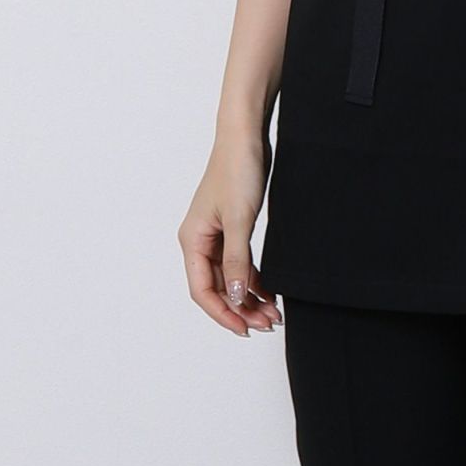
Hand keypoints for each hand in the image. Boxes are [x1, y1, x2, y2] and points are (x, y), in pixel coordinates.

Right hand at [177, 131, 282, 336]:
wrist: (246, 138)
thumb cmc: (237, 170)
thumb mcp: (240, 219)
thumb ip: (238, 260)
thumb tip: (237, 297)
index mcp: (193, 240)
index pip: (203, 290)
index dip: (223, 312)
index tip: (245, 328)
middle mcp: (200, 241)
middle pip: (218, 287)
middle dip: (241, 308)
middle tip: (267, 323)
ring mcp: (216, 235)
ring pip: (231, 277)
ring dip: (249, 296)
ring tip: (272, 313)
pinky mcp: (232, 227)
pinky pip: (240, 263)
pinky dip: (254, 278)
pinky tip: (270, 292)